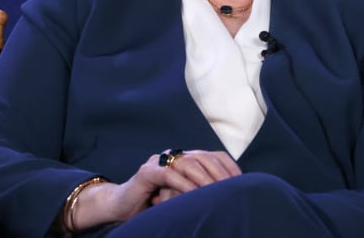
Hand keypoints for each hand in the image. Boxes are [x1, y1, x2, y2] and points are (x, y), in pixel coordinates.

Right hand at [72, 149, 241, 228]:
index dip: (229, 167)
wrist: (122, 207)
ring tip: (216, 193)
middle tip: (232, 189)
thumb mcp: (183, 196)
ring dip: (205, 179)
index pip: (214, 156)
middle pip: (204, 157)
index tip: (242, 182)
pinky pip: (169, 175)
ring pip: (188, 164)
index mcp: (185, 158)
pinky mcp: (146, 172)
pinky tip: (193, 195)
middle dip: (220, 173)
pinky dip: (183, 185)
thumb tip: (229, 197)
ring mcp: (159, 161)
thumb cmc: (155, 204)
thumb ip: (200, 191)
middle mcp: (174, 155)